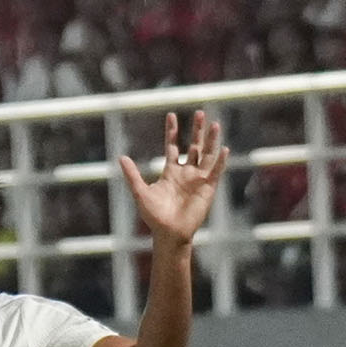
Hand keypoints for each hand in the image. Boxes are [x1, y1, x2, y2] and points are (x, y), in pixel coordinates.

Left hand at [121, 111, 228, 246]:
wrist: (168, 234)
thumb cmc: (154, 216)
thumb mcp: (140, 192)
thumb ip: (133, 175)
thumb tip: (121, 158)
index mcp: (170, 172)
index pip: (172, 145)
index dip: (172, 131)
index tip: (172, 115)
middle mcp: (186, 172)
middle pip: (193, 146)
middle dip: (197, 130)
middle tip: (200, 113)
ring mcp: (198, 179)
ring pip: (206, 155)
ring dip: (211, 140)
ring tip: (214, 124)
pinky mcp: (207, 189)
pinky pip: (215, 172)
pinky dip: (220, 162)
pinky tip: (224, 149)